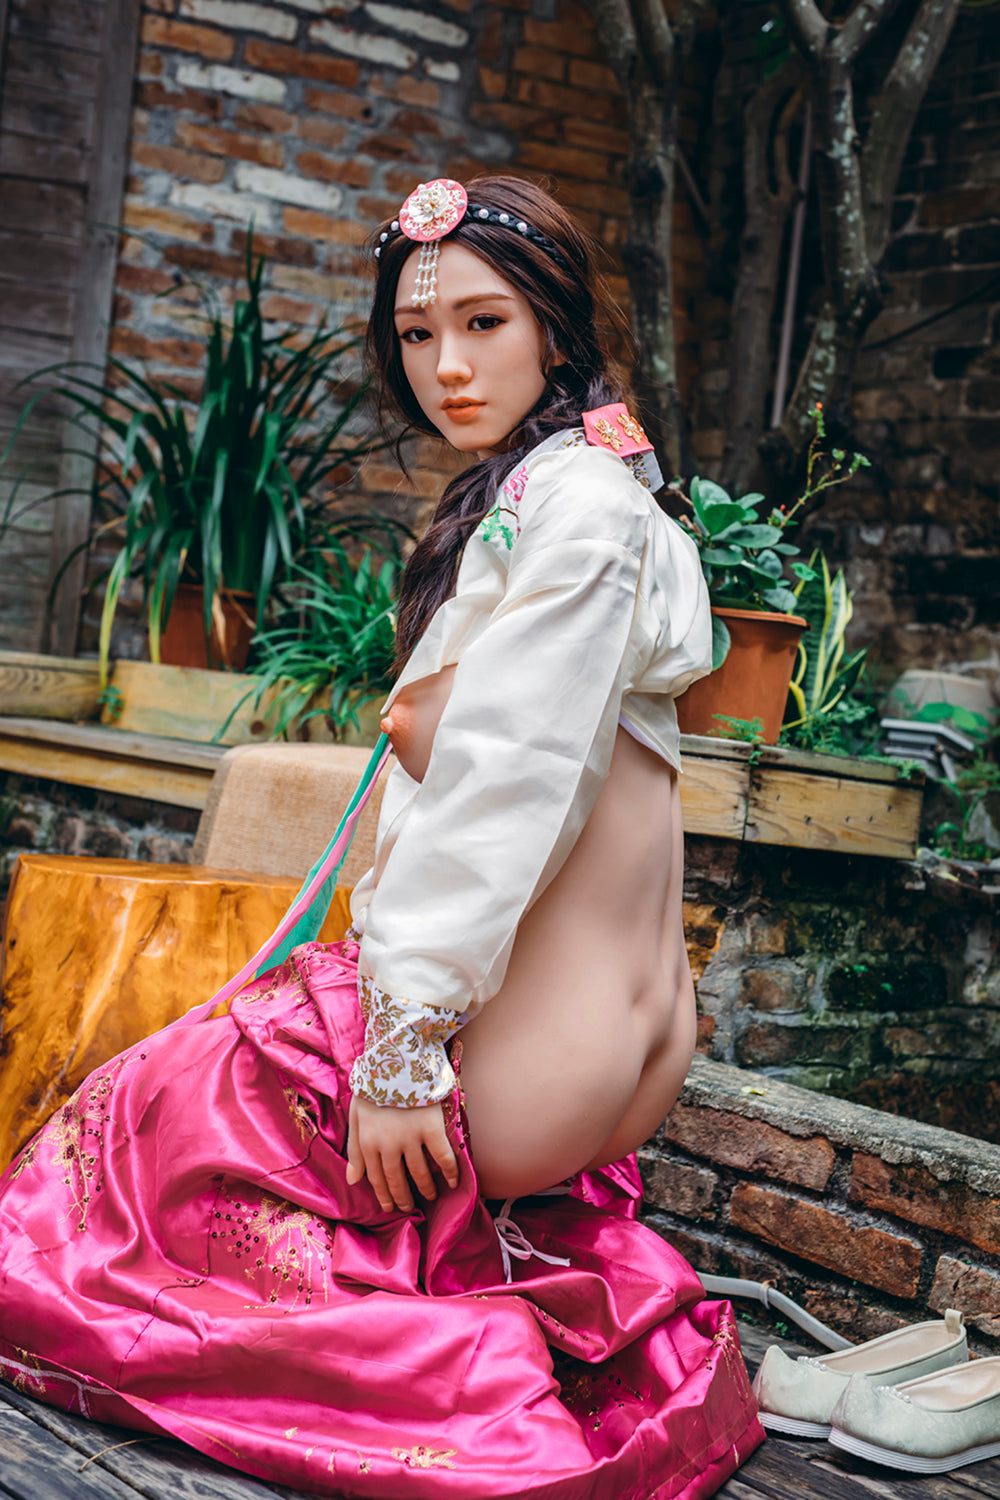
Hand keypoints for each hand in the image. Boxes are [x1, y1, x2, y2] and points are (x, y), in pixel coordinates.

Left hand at [346, 1094, 458, 1212]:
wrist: (396, 1060)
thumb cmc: (373, 1087)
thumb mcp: (356, 1117)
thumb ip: (354, 1150)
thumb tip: (353, 1181)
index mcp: (368, 1143)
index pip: (376, 1179)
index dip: (384, 1196)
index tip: (390, 1207)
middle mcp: (388, 1145)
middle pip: (397, 1180)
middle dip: (403, 1198)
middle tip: (409, 1207)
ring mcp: (411, 1138)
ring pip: (420, 1173)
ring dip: (426, 1188)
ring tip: (431, 1196)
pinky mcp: (431, 1128)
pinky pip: (443, 1157)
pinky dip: (450, 1172)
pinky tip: (453, 1182)